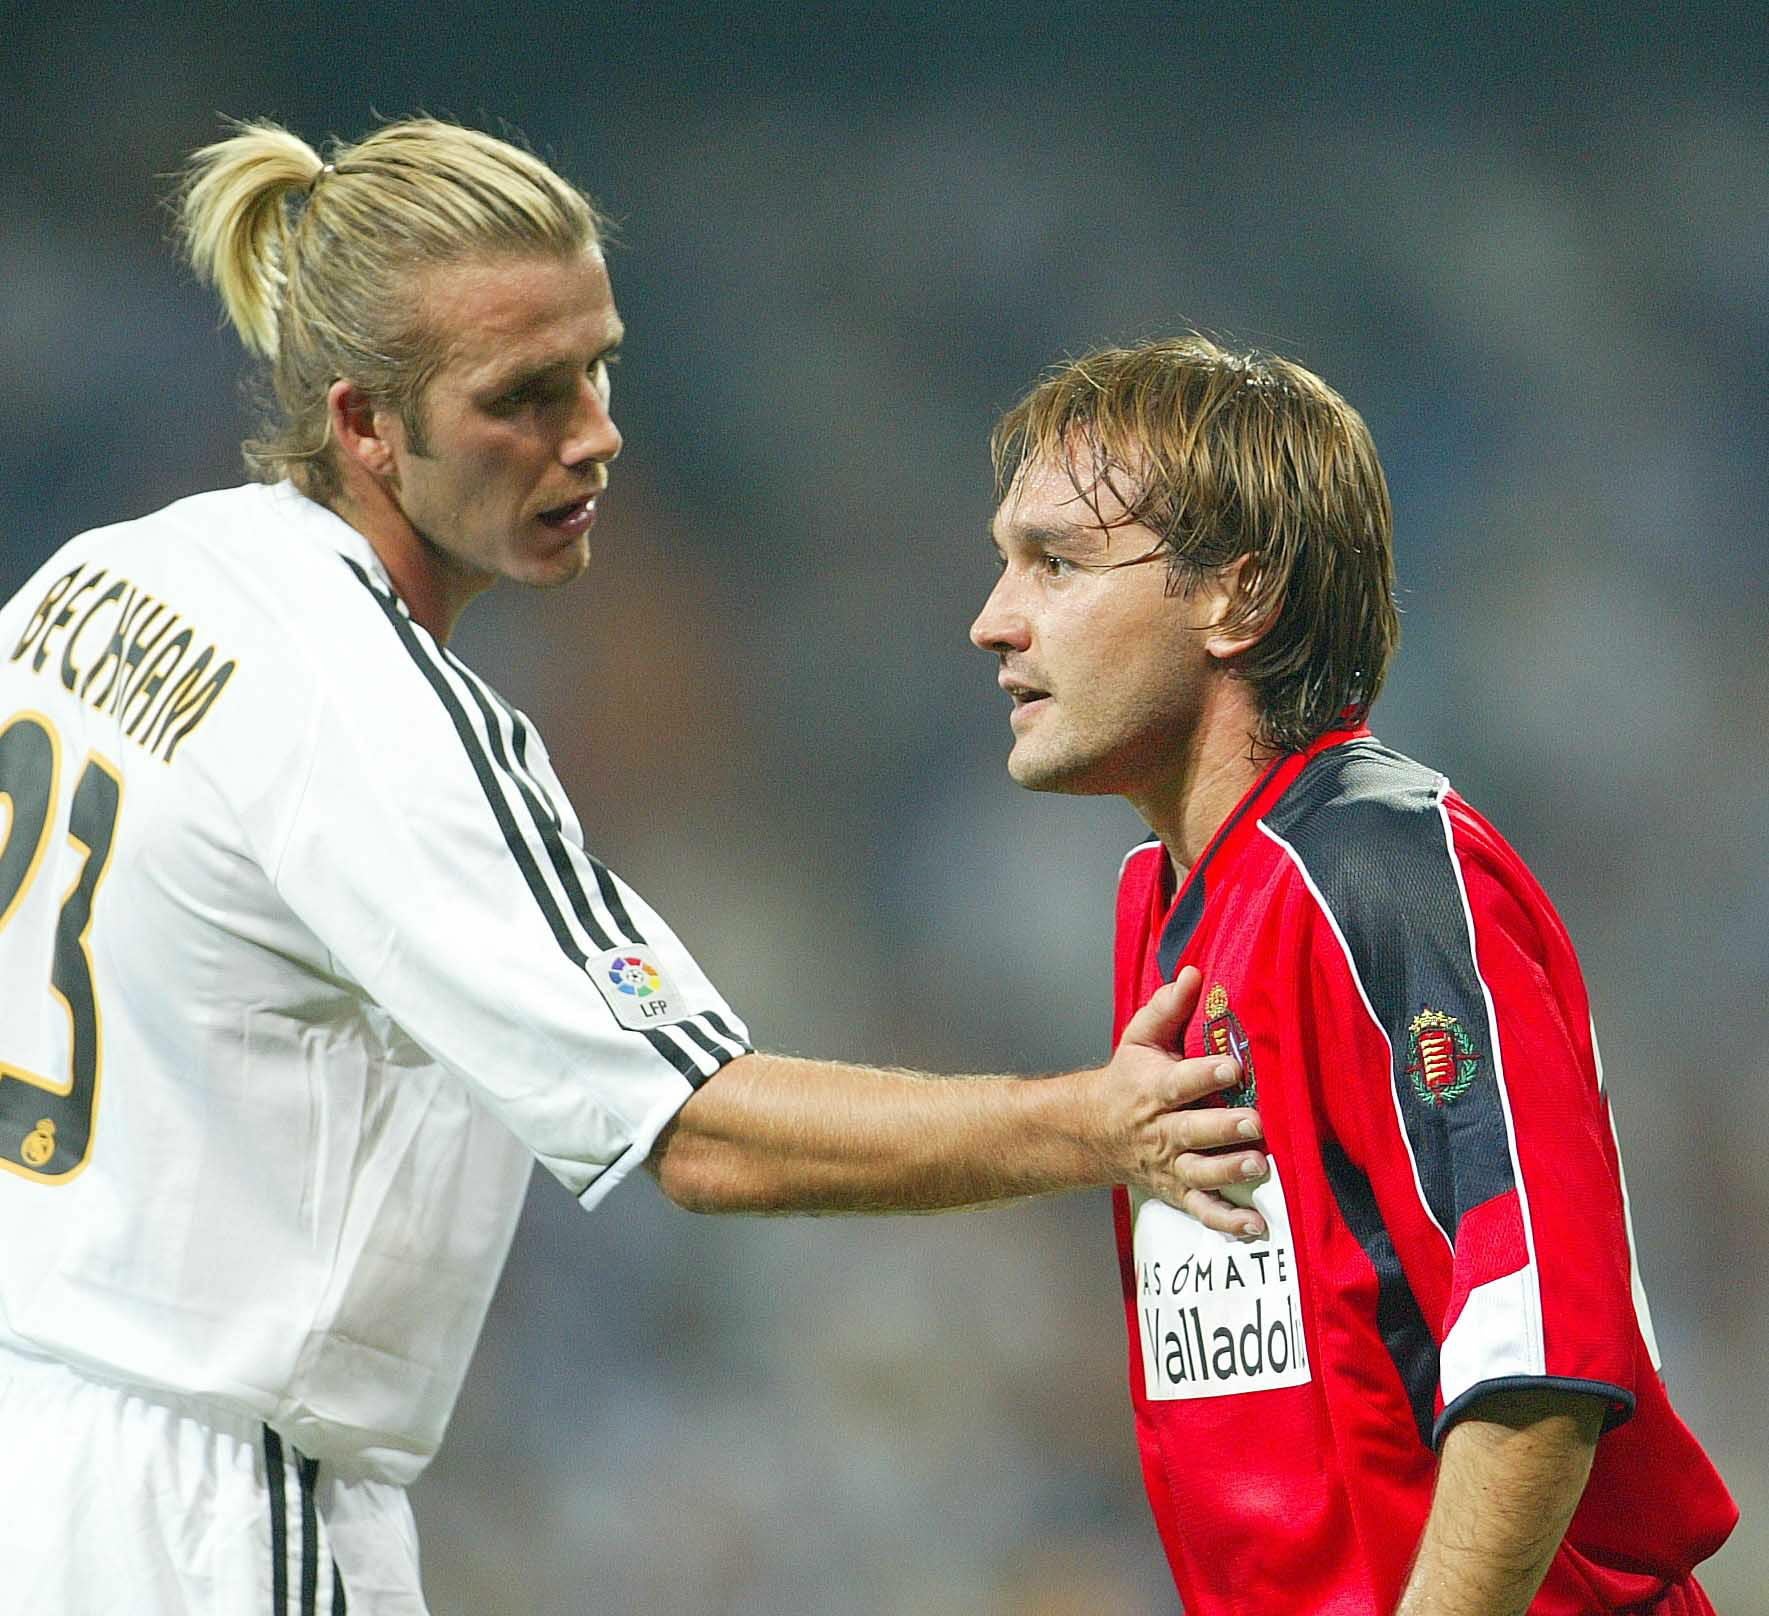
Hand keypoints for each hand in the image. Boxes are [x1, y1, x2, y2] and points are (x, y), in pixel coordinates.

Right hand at [1091, 966, 1267, 1235]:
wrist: (1095, 1131)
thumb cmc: (1128, 1079)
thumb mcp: (1139, 1038)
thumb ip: (1167, 1007)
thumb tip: (1194, 972)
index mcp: (1153, 1089)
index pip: (1180, 1082)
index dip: (1205, 1074)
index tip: (1232, 1066)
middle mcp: (1162, 1131)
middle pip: (1194, 1131)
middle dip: (1224, 1129)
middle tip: (1254, 1123)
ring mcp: (1171, 1164)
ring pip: (1201, 1173)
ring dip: (1229, 1172)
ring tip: (1258, 1167)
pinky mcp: (1179, 1191)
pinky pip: (1203, 1211)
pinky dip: (1228, 1222)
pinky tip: (1256, 1226)